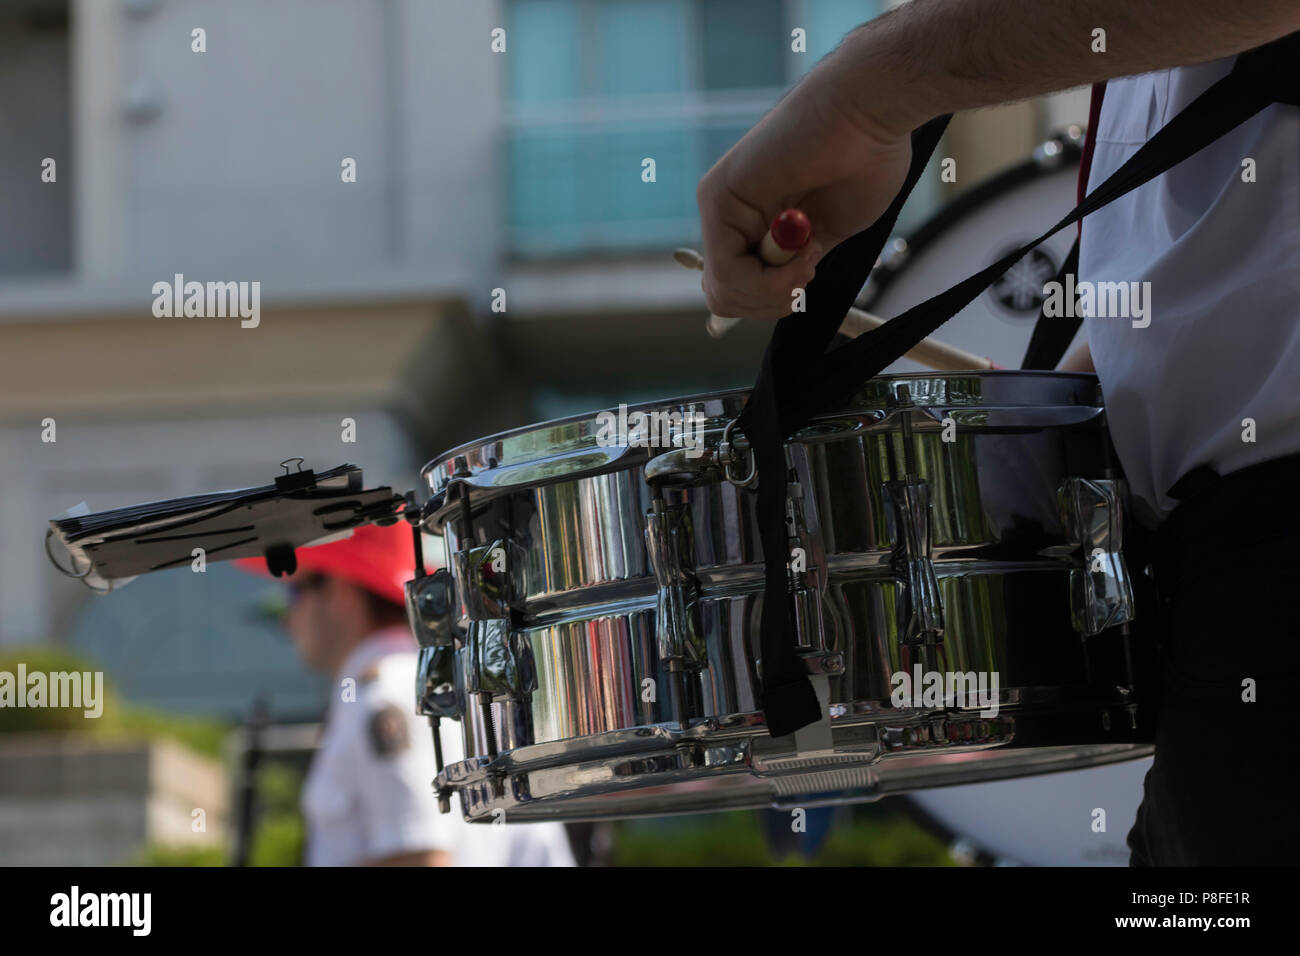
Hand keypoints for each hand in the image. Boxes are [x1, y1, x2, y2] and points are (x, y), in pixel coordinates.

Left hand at [695, 72, 913, 320]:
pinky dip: (771, 280)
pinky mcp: (718, 196)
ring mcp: (719, 205)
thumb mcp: (821, 236)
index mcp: (750, 224)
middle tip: (809, 270)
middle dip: (772, 302)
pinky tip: (804, 248)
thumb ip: (791, 266)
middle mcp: (728, 215)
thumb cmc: (863, 162)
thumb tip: (772, 299)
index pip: (738, 291)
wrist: (870, 110)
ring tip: (810, 255)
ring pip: (725, 292)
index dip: (773, 301)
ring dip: (777, 292)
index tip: (810, 274)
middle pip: (725, 298)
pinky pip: (729, 274)